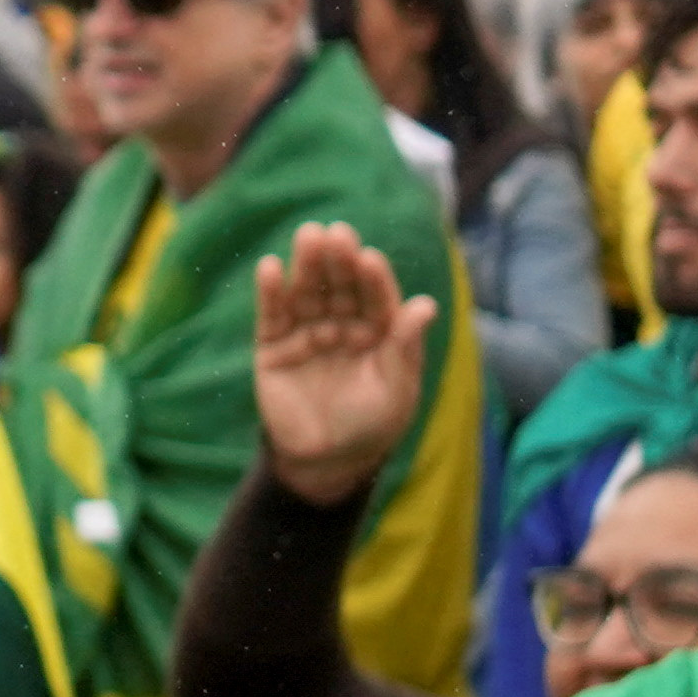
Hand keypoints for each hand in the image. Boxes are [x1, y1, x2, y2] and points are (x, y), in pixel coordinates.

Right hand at [251, 225, 433, 509]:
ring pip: (307, 292)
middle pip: (340, 286)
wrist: (326, 463)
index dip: (373, 279)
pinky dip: (270, 291)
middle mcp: (343, 324)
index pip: (376, 297)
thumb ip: (405, 348)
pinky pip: (272, 315)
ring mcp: (307, 333)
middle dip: (339, 261)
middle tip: (336, 233)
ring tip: (308, 237)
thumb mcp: (397, 390)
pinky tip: (270, 267)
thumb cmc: (371, 426)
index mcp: (378, 331)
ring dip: (306, 264)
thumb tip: (426, 305)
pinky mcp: (273, 347)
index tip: (369, 259)